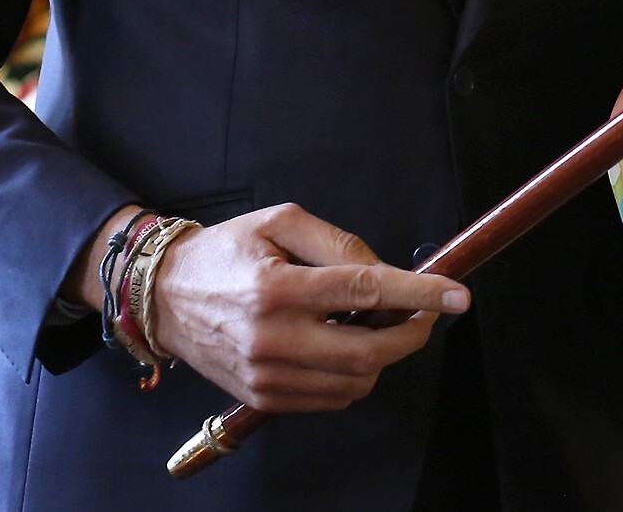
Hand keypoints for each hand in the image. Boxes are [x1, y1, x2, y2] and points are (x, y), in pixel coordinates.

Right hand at [111, 203, 466, 412]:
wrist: (164, 297)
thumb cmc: (225, 252)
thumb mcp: (280, 222)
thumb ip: (339, 244)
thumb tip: (386, 274)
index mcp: (277, 288)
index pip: (366, 292)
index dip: (419, 295)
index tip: (458, 297)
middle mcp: (272, 339)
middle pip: (369, 353)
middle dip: (411, 335)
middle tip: (423, 314)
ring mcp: (267, 377)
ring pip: (356, 382)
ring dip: (382, 357)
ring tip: (372, 325)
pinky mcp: (264, 399)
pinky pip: (332, 399)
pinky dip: (354, 376)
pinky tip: (344, 346)